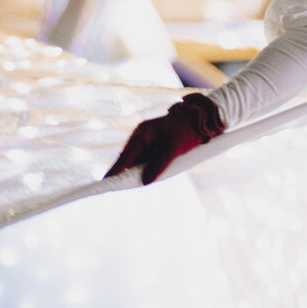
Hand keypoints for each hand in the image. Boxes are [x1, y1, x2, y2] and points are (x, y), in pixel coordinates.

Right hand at [106, 94, 225, 184]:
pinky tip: (138, 179)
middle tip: (111, 187)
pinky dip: (141, 169)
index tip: (106, 182)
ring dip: (131, 172)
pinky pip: (144, 160)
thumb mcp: (173, 148)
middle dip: (121, 173)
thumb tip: (145, 181)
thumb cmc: (186, 131)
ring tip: (121, 185)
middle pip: (127, 159)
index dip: (115, 170)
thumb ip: (159, 164)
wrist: (201, 119)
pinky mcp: (154, 147)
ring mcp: (146, 142)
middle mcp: (141, 137)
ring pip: (135, 161)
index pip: (125, 156)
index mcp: (142, 133)